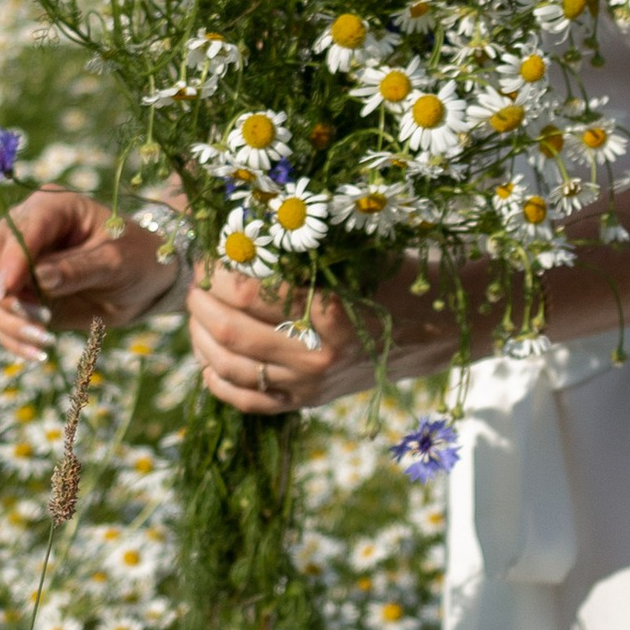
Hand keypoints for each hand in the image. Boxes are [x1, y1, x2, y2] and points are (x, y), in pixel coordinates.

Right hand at [0, 189, 173, 363]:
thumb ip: (78, 269)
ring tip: (44, 341)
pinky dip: (11, 337)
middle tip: (36, 321)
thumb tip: (39, 278)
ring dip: (6, 321)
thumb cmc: (138, 259)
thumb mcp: (117, 262)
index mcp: (52, 206)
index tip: (9, 291)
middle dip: (0, 293)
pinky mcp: (18, 294)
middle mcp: (26, 229)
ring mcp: (17, 262)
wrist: (146, 282)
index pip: (18, 230)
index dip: (10, 260)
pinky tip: (38, 352)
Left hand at [183, 261, 455, 415]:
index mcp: (329, 310)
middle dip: (201, 301)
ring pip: (229, 367)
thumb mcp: (354, 251)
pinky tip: (206, 357)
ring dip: (199, 336)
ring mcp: (309, 384)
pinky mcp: (307, 402)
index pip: (247, 291)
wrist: (433, 328)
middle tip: (196, 278)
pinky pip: (246, 400)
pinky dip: (216, 380)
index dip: (217, 269)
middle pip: (230, 331)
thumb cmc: (392, 275)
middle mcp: (316, 355)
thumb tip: (239, 227)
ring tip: (197, 311)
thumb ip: (300, 244)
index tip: (210, 249)